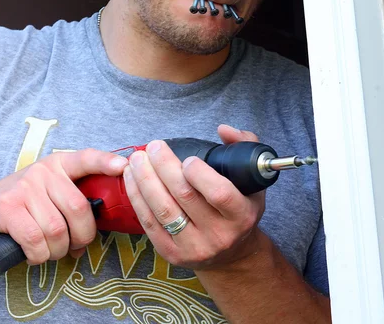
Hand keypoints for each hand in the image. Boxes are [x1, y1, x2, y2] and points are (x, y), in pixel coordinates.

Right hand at [0, 149, 127, 262]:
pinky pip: (35, 240)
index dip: (105, 161)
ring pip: (57, 230)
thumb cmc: (25, 203)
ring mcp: (25, 188)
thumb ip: (72, 200)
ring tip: (51, 250)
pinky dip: (39, 255)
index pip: (86, 158)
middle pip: (78, 208)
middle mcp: (43, 172)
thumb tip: (95, 231)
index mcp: (59, 164)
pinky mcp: (8, 207)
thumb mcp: (50, 190)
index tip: (122, 166)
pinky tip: (35, 253)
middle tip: (75, 246)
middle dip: (82, 236)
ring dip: (58, 251)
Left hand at [123, 125, 264, 269]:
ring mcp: (194, 247)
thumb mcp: (252, 179)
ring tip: (137, 159)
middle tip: (153, 146)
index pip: (219, 193)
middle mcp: (219, 234)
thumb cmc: (238, 207)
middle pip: (185, 196)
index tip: (187, 158)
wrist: (231, 254)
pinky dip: (137, 197)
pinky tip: (131, 178)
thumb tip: (224, 129)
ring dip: (145, 180)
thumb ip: (243, 147)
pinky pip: (149, 223)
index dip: (200, 174)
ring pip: (163, 209)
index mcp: (241, 214)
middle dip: (164, 167)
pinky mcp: (171, 254)